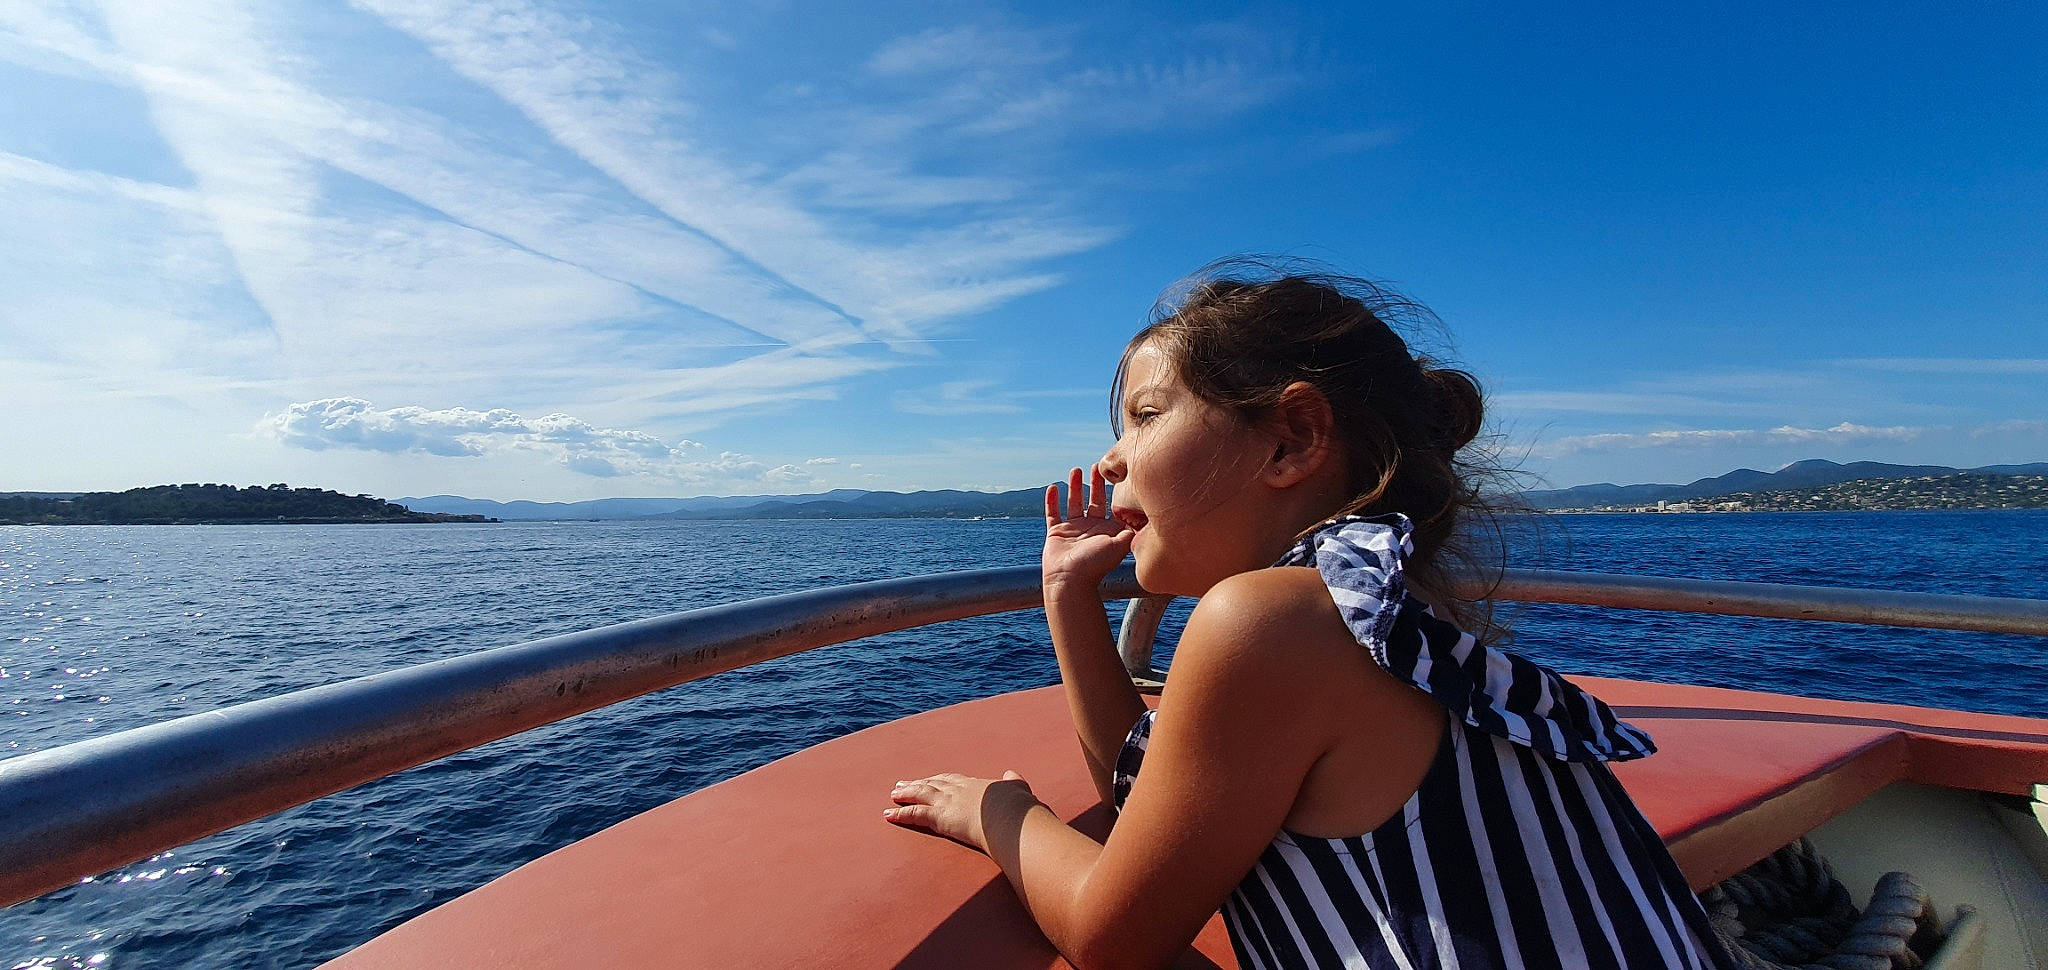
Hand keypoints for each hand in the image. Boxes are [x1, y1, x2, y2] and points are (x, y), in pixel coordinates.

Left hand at [884, 771, 1039, 851]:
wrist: (1013, 816)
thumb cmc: (1018, 807)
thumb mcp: (1018, 789)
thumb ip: (1013, 781)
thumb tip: (1011, 774)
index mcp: (976, 785)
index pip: (952, 780)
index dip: (939, 780)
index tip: (931, 779)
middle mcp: (959, 790)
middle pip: (933, 784)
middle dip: (917, 784)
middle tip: (903, 784)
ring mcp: (949, 802)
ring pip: (921, 795)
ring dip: (905, 794)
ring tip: (893, 794)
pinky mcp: (941, 817)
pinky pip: (916, 814)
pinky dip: (901, 814)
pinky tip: (889, 815)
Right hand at [1042, 465, 1133, 593]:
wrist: (1071, 582)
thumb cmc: (1096, 565)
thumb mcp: (1120, 545)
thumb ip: (1131, 529)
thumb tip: (1146, 516)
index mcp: (1107, 530)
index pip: (1113, 506)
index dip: (1116, 491)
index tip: (1120, 473)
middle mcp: (1091, 528)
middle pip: (1094, 500)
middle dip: (1096, 483)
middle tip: (1098, 465)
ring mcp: (1073, 530)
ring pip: (1074, 502)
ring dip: (1074, 487)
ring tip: (1076, 470)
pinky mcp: (1056, 533)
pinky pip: (1053, 513)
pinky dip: (1052, 501)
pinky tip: (1052, 487)